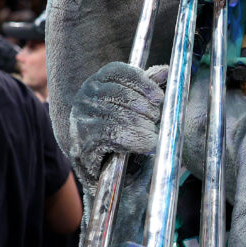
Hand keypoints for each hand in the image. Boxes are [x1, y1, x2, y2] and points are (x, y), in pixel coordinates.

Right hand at [68, 62, 167, 187]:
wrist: (114, 175)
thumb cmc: (128, 136)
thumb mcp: (141, 109)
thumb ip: (149, 89)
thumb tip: (165, 71)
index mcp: (96, 84)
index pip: (117, 71)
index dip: (142, 82)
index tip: (158, 97)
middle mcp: (84, 99)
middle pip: (120, 94)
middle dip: (146, 109)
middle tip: (155, 120)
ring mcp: (80, 122)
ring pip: (118, 116)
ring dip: (143, 126)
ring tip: (152, 133)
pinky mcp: (82, 146)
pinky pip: (112, 136)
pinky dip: (136, 140)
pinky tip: (148, 144)